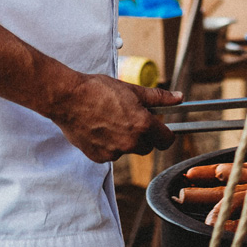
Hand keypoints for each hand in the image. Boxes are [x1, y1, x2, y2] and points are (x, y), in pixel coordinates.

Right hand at [45, 75, 179, 162]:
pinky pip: (110, 154)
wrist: (67, 98)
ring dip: (123, 139)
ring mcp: (114, 152)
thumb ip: (158, 98)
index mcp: (143, 125)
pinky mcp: (98, 157)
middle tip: (129, 118)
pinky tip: (98, 128)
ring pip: (127, 149)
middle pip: (146, 146)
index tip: (161, 129)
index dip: (165, 133)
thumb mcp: (132, 90)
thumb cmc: (98, 90)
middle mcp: (130, 143)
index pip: (166, 140)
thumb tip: (179, 98)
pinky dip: (107, 144)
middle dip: (142, 135)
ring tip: (109, 120)